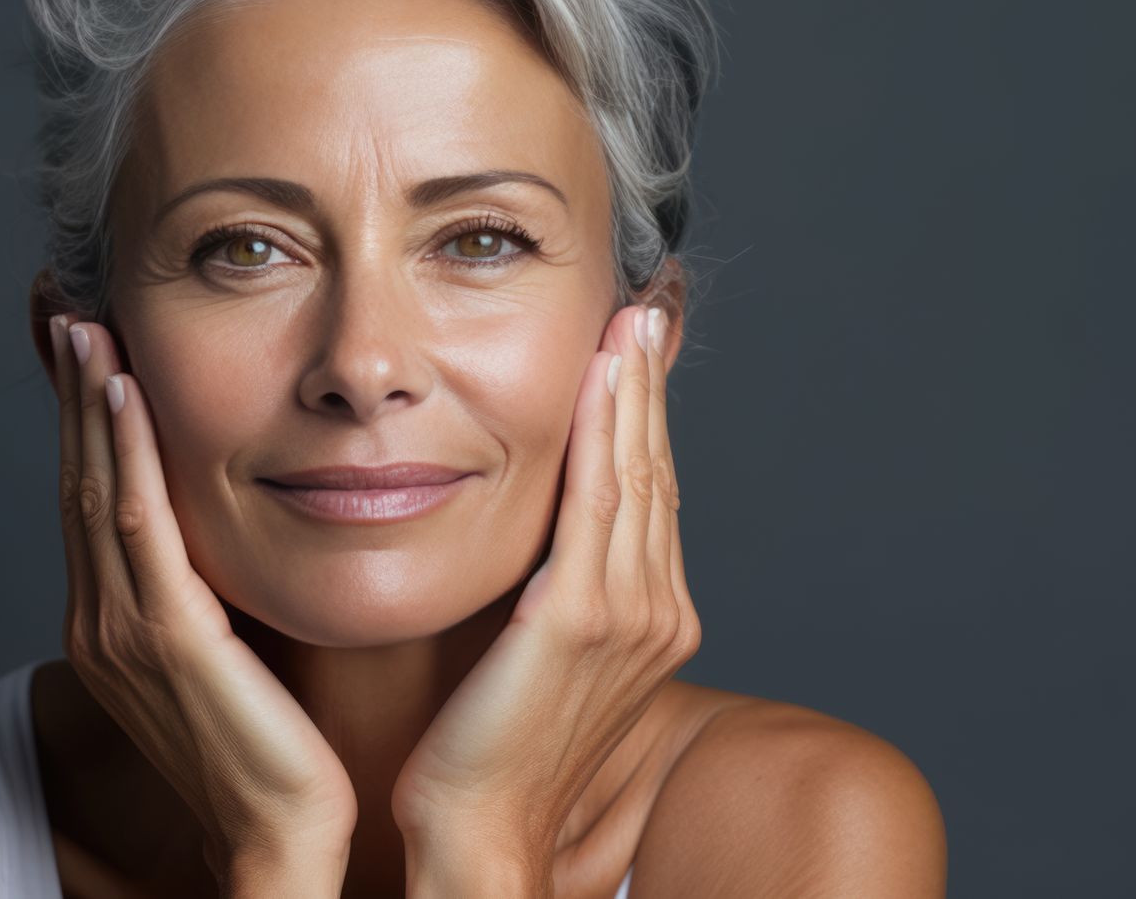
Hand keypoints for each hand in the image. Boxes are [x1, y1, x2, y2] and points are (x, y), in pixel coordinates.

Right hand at [50, 314, 358, 890]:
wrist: (278, 838)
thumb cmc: (269, 754)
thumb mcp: (226, 656)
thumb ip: (207, 594)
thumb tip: (224, 535)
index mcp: (110, 624)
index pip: (90, 497)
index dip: (79, 419)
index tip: (81, 347)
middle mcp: (99, 619)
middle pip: (77, 479)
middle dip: (69, 392)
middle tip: (63, 309)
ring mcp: (123, 629)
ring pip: (97, 488)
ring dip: (87, 401)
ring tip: (84, 326)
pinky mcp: (167, 638)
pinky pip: (137, 525)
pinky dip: (125, 452)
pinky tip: (122, 392)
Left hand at [390, 304, 701, 871]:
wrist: (479, 827)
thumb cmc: (489, 749)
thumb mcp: (535, 654)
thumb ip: (552, 589)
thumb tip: (536, 536)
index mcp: (651, 618)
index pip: (650, 492)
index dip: (644, 416)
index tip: (635, 349)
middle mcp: (656, 611)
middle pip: (655, 471)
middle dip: (649, 387)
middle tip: (645, 309)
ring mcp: (627, 616)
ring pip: (636, 475)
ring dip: (632, 392)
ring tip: (628, 322)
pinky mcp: (579, 619)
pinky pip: (596, 503)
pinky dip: (603, 434)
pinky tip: (598, 379)